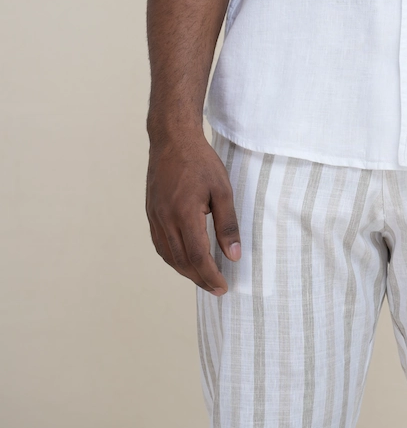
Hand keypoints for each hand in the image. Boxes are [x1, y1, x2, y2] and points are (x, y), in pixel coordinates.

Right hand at [146, 131, 240, 294]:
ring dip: (186, 271)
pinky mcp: (151, 213)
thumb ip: (228, 224)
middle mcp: (166, 219)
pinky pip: (160, 244)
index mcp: (185, 214)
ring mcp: (156, 217)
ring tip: (203, 277)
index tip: (223, 288)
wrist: (172, 140)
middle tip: (216, 288)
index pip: (197, 257)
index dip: (210, 276)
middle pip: (182, 261)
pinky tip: (184, 259)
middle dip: (200, 278)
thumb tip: (234, 255)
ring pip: (169, 256)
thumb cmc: (201, 161)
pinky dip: (173, 258)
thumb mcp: (222, 190)